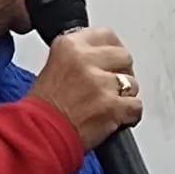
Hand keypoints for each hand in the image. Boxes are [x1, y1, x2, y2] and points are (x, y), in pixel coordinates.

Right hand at [28, 27, 143, 154]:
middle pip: (124, 57)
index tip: (111, 60)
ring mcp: (100, 84)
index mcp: (69, 46)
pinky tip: (116, 119)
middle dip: (121, 73)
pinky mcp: (112, 107)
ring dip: (125, 96)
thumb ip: (79, 57)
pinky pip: (136, 107)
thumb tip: (101, 56)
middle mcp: (85, 60)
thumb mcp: (53, 68)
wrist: (38, 138)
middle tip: (110, 87)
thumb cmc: (42, 111)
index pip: (106, 35)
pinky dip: (130, 116)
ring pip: (132, 83)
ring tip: (106, 106)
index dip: (112, 50)